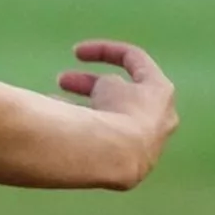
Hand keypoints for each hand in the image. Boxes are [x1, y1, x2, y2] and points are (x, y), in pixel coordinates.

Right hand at [56, 40, 178, 189]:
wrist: (119, 157)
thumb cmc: (118, 112)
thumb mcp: (109, 86)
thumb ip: (107, 84)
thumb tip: (100, 91)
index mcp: (160, 91)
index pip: (134, 59)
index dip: (103, 50)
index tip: (76, 52)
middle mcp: (157, 119)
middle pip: (120, 93)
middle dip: (90, 84)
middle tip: (62, 80)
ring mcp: (143, 144)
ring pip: (109, 116)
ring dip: (83, 107)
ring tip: (54, 102)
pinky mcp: (127, 164)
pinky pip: (104, 139)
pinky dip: (83, 129)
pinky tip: (59, 127)